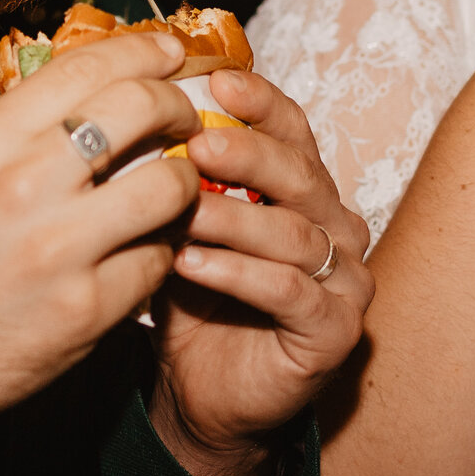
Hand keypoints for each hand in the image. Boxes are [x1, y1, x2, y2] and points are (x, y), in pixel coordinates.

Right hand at [0, 32, 201, 453]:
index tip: (171, 52)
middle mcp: (24, 183)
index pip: (86, 66)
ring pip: (169, 185)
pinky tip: (149, 252)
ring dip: (186, 184)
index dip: (144, 49)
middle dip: (179, 108)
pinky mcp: (86, 307)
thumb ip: (22, 133)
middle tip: (186, 122)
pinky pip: (158, 260)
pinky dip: (162, 252)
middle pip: (140, 108)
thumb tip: (95, 96)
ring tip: (177, 192)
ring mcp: (59, 247)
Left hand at [151, 68, 372, 475]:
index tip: (215, 80)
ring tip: (180, 209)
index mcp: (304, 191)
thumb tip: (130, 116)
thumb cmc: (193, 302)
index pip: (292, 131)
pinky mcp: (335, 331)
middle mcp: (336, 227)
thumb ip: (175, 182)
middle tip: (197, 145)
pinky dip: (239, 274)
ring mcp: (345, 280)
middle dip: (248, 155)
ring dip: (233, 218)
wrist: (201, 395)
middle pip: (301, 175)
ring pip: (294, 234)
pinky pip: (290, 292)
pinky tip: (191, 265)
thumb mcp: (179, 230)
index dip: (259, 103)